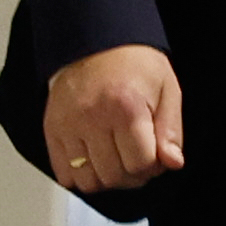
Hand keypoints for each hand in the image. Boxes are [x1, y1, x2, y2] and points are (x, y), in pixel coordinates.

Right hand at [43, 44, 184, 192]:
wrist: (95, 43)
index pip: (141, 163)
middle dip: (133, 176)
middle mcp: (94, 118)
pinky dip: (81, 177)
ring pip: (88, 181)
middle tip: (138, 160)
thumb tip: (173, 162)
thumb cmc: (134, 63)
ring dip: (107, 179)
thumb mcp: (167, 88)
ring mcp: (69, 127)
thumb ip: (171, 129)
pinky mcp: (52, 131)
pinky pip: (64, 175)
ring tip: (118, 162)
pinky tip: (96, 162)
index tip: (156, 158)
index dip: (154, 167)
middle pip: (114, 176)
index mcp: (127, 107)